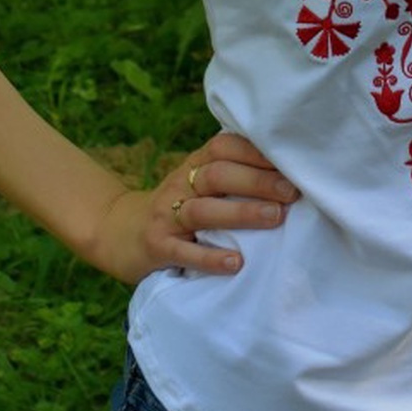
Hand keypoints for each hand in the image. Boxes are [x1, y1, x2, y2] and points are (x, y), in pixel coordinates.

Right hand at [84, 131, 298, 284]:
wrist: (120, 232)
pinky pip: (183, 252)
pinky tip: (235, 263)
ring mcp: (166, 215)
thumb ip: (232, 173)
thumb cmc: (178, 206)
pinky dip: (209, 258)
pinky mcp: (157, 247)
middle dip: (257, 181)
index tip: (291, 161)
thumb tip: (289, 169)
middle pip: (218, 175)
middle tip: (292, 192)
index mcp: (195, 165)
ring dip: (241, 212)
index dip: (256, 152)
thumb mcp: (198, 182)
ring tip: (275, 218)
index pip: (224, 147)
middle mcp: (180, 184)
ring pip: (203, 210)